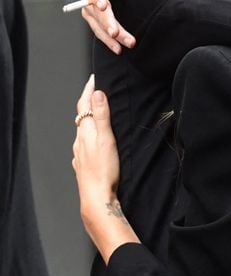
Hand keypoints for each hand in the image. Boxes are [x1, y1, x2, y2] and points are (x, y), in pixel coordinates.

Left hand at [72, 76, 137, 259]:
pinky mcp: (84, 165)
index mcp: (85, 132)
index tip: (95, 77)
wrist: (96, 198)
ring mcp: (80, 154)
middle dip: (89, 101)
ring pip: (82, 130)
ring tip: (97, 112)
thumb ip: (101, 116)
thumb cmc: (103, 171)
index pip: (84, 104)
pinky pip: (84, 144)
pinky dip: (89, 136)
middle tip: (97, 90)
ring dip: (89, 119)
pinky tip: (93, 141)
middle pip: (81, 116)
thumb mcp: (106, 139)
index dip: (89, 89)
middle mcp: (79, 141)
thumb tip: (97, 93)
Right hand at [81, 0, 143, 53]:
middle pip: (95, 10)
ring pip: (95, 22)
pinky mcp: (93, 12)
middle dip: (107, 23)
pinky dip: (106, 38)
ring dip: (107, 36)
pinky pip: (98, 27)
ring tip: (121, 48)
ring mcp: (90, 3)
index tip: (103, 6)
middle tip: (118, 34)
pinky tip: (117, 48)